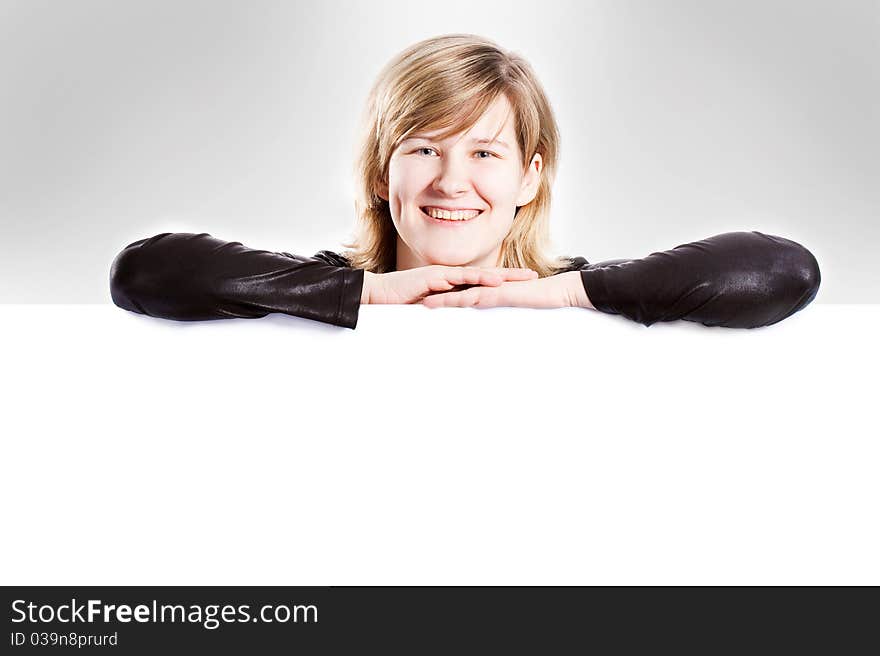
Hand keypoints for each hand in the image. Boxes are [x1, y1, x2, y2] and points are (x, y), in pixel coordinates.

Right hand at [362, 265, 538, 304]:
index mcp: (450, 283)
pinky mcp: (435, 278)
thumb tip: (454, 324)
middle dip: (511, 276)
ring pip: (479, 274)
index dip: (502, 282)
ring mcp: (443, 275)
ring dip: (502, 275)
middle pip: (486, 275)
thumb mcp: (427, 308)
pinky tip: (496, 281)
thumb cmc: (398, 302)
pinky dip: (479, 279)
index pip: (481, 281)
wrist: (377, 293)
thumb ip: (442, 311)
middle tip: (534, 277)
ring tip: (523, 277)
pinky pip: (461, 279)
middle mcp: (450, 276)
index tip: (521, 285)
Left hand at [420, 270, 591, 309]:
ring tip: (422, 304)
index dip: (446, 298)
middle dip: (437, 297)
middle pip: (457, 292)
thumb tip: (500, 323)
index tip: (430, 303)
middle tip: (417, 302)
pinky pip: (473, 297)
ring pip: (460, 293)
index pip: (464, 294)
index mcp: (492, 291)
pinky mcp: (497, 293)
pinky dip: (456, 300)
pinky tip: (444, 303)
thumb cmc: (542, 300)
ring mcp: (492, 289)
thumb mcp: (519, 308)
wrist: (557, 291)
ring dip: (441, 299)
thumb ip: (506, 311)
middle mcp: (489, 288)